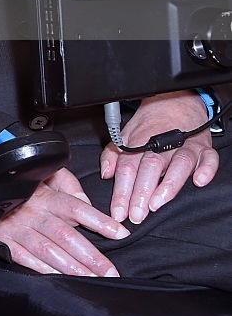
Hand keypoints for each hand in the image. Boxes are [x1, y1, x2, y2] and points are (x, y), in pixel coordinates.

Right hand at [0, 166, 128, 275]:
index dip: (99, 220)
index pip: (76, 206)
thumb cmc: (21, 186)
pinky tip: (62, 279)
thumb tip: (86, 200)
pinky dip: (45, 271)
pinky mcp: (7, 243)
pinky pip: (27, 259)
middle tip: (111, 272)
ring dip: (73, 268)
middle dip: (91, 256)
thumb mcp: (44, 174)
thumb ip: (68, 184)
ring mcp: (20, 229)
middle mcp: (34, 212)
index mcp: (45, 195)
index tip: (121, 233)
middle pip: (66, 235)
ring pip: (50, 251)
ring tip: (93, 279)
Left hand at [100, 91, 218, 225]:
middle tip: (136, 214)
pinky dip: (206, 169)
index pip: (128, 167)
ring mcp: (185, 145)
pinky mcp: (204, 148)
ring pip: (178, 164)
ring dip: (168, 184)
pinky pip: (208, 158)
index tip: (118, 211)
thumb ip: (114, 154)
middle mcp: (163, 144)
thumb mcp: (126, 133)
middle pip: (151, 167)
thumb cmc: (150, 123)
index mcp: (141, 141)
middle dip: (142, 192)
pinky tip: (199, 181)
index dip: (122, 191)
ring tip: (157, 203)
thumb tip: (105, 174)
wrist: (175, 101)